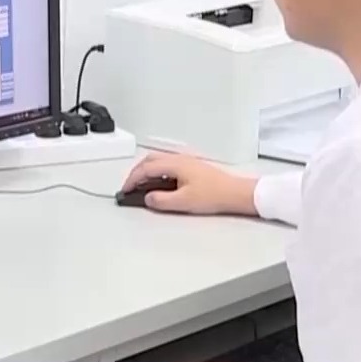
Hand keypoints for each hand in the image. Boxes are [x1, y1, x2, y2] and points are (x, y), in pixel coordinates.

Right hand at [120, 153, 257, 215]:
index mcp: (175, 164)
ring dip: (146, 171)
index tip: (125, 190)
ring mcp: (185, 161)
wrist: (235, 193)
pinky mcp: (191, 167)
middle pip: (150, 161)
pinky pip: (167, 165)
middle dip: (136, 173)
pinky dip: (156, 172)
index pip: (146, 169)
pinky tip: (159, 183)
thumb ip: (162, 200)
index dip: (132, 179)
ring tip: (141, 185)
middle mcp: (179, 159)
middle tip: (129, 186)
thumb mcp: (184, 202)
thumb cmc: (213, 195)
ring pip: (158, 161)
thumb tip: (147, 198)